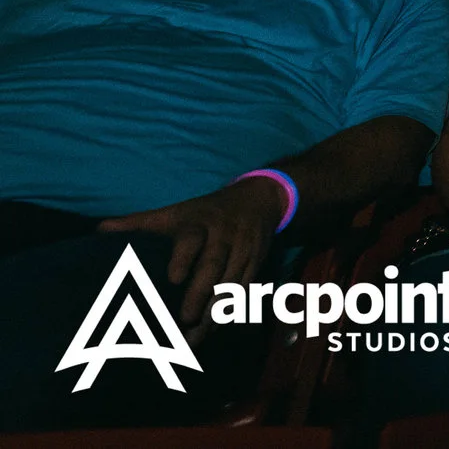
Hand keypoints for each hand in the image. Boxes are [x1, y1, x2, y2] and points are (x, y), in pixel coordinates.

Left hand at [98, 178, 289, 325]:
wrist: (257, 200)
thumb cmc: (203, 213)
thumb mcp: (174, 212)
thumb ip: (139, 223)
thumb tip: (99, 231)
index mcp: (199, 224)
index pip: (192, 239)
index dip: (184, 257)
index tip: (173, 279)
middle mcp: (223, 237)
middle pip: (214, 266)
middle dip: (200, 294)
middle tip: (183, 321)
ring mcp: (242, 252)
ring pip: (231, 284)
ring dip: (214, 312)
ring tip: (193, 339)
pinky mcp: (254, 266)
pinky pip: (243, 292)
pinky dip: (228, 314)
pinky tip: (211, 331)